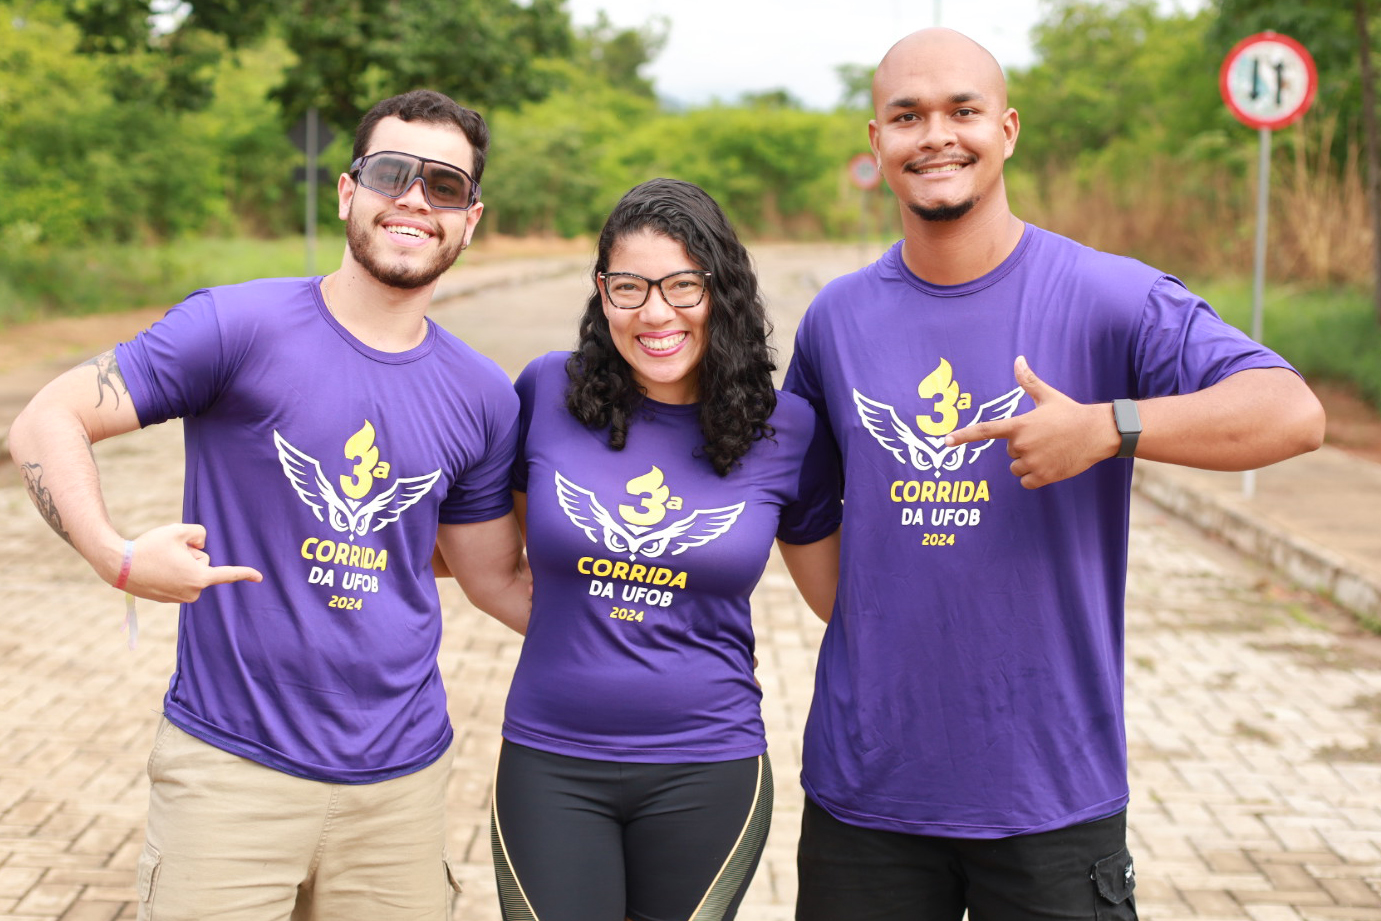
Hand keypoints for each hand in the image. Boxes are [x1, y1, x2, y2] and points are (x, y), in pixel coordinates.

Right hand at [114, 523, 262, 603]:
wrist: (119, 566)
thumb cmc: (150, 547)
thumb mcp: (178, 530)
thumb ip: (200, 532)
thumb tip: (202, 543)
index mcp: (199, 578)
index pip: (227, 574)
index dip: (245, 573)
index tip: (260, 577)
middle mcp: (193, 592)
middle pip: (203, 564)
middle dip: (191, 555)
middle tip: (169, 553)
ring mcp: (180, 598)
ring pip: (190, 572)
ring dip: (180, 563)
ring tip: (160, 561)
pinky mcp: (168, 599)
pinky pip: (179, 578)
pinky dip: (171, 571)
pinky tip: (155, 568)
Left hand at [945, 356, 1117, 488]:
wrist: (1097, 433)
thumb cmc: (1070, 413)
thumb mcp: (1047, 396)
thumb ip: (1028, 381)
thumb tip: (1018, 358)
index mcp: (1019, 425)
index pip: (985, 430)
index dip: (963, 436)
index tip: (945, 441)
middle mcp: (1021, 445)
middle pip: (1009, 452)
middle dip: (1023, 447)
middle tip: (1044, 438)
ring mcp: (1032, 462)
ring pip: (1017, 468)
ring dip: (1028, 463)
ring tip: (1050, 451)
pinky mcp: (1043, 477)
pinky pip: (1026, 482)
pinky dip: (1035, 477)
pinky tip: (1051, 464)